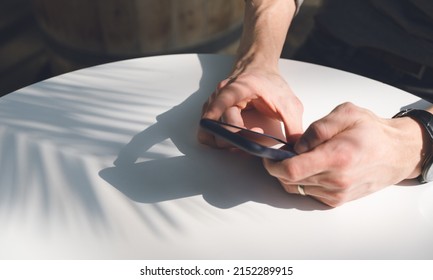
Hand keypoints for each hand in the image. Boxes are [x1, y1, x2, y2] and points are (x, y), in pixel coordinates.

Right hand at [197, 67, 303, 146]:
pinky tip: (236, 141)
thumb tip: (296, 149)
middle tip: (254, 139)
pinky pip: (207, 133)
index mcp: (237, 89)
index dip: (224, 125)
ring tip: (244, 142)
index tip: (240, 136)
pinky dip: (219, 141)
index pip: (220, 105)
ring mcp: (212, 105)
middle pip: (216, 127)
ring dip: (225, 144)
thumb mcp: (288, 103)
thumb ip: (293, 126)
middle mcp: (219, 96)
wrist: (258, 69)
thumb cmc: (270, 83)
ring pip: (208, 133)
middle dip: (235, 140)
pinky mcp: (212, 114)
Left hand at [264, 102, 426, 206]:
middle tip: (284, 153)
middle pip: (289, 181)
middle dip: (279, 167)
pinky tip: (314, 167)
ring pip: (297, 188)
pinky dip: (304, 181)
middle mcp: (336, 181)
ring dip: (291, 175)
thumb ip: (317, 128)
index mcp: (336, 158)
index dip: (273, 164)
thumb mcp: (346, 114)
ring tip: (302, 158)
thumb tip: (296, 145)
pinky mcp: (337, 201)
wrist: (396, 153)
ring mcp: (336, 194)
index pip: (291, 170)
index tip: (269, 155)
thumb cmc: (372, 131)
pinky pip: (308, 193)